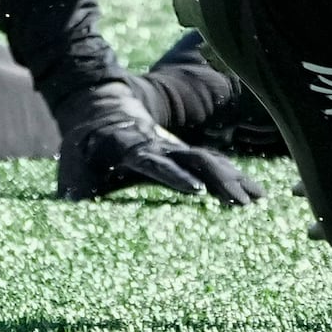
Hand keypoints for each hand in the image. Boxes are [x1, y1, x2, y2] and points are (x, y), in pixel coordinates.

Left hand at [54, 79, 258, 205]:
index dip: (175, 176)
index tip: (196, 191)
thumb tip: (76, 219)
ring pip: (209, 160)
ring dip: (233, 180)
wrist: (97, 111)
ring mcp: (175, 147)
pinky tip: (258, 195)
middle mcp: (159, 145)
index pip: (156, 162)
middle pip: (194, 159)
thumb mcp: (72, 172)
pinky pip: (214, 164)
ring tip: (257, 203)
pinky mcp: (184, 154)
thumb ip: (76, 194)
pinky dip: (236, 178)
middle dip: (218, 181)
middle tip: (240, 206)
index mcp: (130, 149)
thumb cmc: (83, 151)